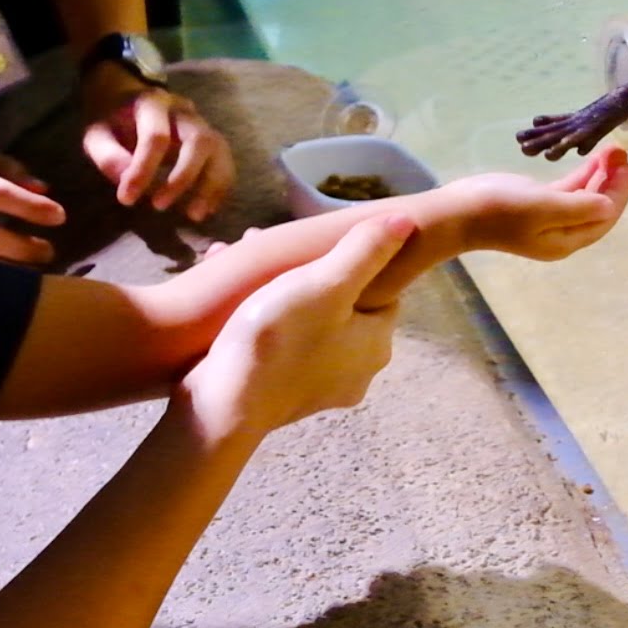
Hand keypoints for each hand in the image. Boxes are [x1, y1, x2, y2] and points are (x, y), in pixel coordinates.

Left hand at [80, 63, 235, 219]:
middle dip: (183, 177)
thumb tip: (128, 182)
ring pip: (219, 152)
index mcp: (153, 103)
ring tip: (195, 215)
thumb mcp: (98, 134)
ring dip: (211, 186)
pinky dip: (220, 188)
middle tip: (160, 206)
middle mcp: (185, 111)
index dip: (143, 170)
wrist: (130, 100)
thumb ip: (108, 156)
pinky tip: (206, 209)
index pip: (156, 137)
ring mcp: (203, 124)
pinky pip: (226, 163)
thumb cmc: (114, 121)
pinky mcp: (212, 141)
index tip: (126, 199)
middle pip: (199, 140)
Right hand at [177, 217, 407, 441]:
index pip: (383, 293)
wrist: (221, 406)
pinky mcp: (282, 395)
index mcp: (376, 346)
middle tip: (278, 252)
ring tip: (246, 262)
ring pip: (306, 322)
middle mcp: (356, 372)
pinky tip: (230, 298)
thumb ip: (366, 251)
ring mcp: (317, 388)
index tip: (325, 246)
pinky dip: (262, 319)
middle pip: (341, 306)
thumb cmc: (281, 338)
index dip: (358, 264)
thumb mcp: (326, 283)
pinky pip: (281, 344)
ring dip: (280, 292)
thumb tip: (406, 222)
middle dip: (309, 273)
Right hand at [452, 146, 627, 261]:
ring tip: (611, 150)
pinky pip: (568, 189)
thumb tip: (610, 206)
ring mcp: (548, 217)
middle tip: (621, 152)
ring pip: (584, 195)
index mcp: (566, 239)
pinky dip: (581, 175)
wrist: (459, 212)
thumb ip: (579, 207)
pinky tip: (591, 159)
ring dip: (599, 175)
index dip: (620, 192)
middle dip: (613, 181)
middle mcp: (562, 232)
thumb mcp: (542, 208)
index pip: (604, 216)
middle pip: (598, 206)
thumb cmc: (500, 210)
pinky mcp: (536, 202)